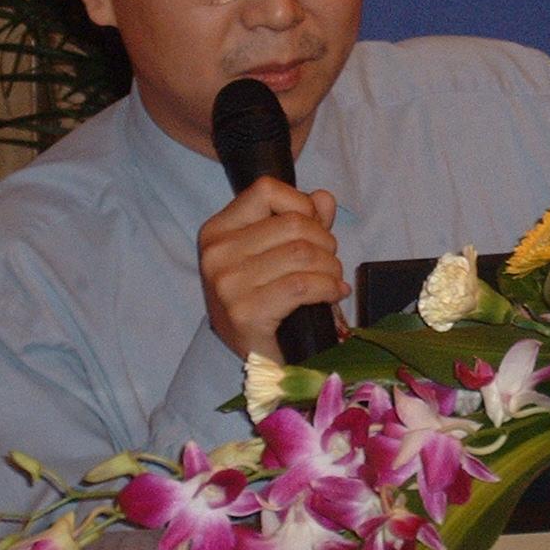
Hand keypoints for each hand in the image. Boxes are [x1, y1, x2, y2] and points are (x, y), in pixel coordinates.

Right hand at [197, 177, 350, 361]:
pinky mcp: (245, 313)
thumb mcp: (276, 254)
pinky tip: (333, 293)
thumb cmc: (266, 301)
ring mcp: (228, 284)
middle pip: (293, 224)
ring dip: (331, 267)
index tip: (313, 229)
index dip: (301, 204)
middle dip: (325, 242)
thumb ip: (301, 221)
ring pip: (303, 253)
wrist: (257, 360)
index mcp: (217, 231)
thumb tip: (324, 199)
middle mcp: (216, 253)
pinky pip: (302, 285)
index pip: (266, 190)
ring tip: (333, 280)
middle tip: (329, 263)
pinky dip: (328, 287)